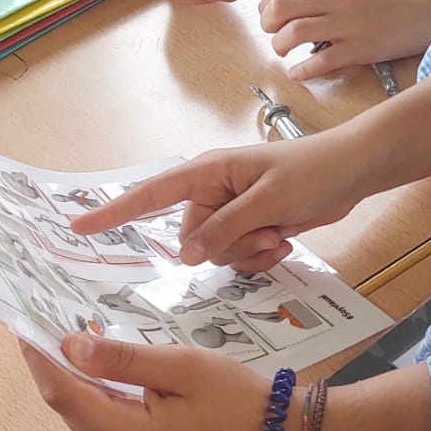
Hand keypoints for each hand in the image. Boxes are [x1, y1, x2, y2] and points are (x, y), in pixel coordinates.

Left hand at [23, 334, 276, 430]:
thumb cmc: (233, 398)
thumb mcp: (179, 366)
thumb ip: (122, 358)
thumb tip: (69, 344)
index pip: (62, 392)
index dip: (38, 356)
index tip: (18, 321)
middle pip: (66, 403)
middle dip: (51, 361)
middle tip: (38, 314)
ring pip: (81, 409)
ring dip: (70, 373)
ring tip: (58, 329)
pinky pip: (100, 416)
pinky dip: (91, 387)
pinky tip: (91, 359)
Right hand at [67, 133, 373, 267]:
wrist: (353, 171)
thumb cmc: (312, 173)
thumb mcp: (266, 203)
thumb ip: (224, 229)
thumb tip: (187, 254)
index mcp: (207, 173)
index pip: (150, 194)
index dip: (114, 211)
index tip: (77, 225)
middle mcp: (213, 192)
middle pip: (193, 240)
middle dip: (229, 246)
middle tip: (267, 228)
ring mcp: (232, 211)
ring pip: (218, 255)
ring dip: (250, 252)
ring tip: (280, 230)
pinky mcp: (251, 226)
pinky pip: (240, 258)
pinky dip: (261, 256)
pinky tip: (285, 240)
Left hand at [260, 0, 430, 81]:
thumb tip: (299, 1)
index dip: (266, 7)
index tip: (270, 18)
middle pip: (279, 9)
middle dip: (268, 27)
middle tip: (275, 36)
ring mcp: (348, 24)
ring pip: (292, 34)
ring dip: (280, 48)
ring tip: (287, 55)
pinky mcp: (360, 49)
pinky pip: (319, 63)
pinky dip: (302, 71)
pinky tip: (300, 74)